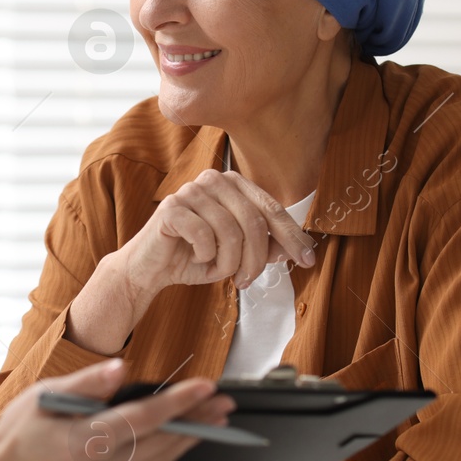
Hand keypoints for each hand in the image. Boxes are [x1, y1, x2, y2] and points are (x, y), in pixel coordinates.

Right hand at [0, 358, 234, 460]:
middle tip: (225, 403)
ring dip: (191, 439)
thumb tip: (120, 368)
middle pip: (163, 441)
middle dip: (199, 420)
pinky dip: (170, 455)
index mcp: (86, 441)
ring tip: (215, 421)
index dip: (180, 401)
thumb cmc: (18, 435)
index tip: (206, 387)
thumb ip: (86, 382)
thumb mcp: (43, 396)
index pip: (145, 417)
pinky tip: (182, 441)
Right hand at [124, 168, 315, 291]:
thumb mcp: (236, 255)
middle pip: (254, 222)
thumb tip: (294, 249)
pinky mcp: (171, 207)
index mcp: (233, 184)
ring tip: (219, 271)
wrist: (151, 269)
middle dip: (256, 259)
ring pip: (230, 232)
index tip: (309, 260)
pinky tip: (197, 258)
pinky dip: (205, 257)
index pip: (272, 209)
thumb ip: (264, 247)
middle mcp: (214, 179)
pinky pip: (204, 236)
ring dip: (228, 262)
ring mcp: (191, 190)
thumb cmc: (193, 257)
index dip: (292, 236)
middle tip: (248, 281)